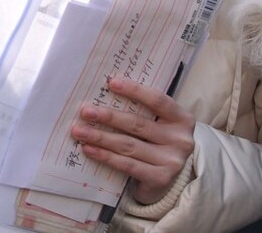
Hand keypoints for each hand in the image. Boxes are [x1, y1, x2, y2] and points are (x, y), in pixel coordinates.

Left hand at [69, 76, 195, 205]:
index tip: (111, 83)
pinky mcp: (160, 179)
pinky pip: (127, 165)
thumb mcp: (158, 122)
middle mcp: (181, 140)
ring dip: (100, 137)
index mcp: (182, 118)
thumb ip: (142, 108)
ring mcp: (172, 161)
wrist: (168, 178)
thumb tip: (107, 88)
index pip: (157, 100)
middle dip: (108, 116)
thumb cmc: (158, 141)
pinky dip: (105, 156)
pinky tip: (88, 149)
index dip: (135, 90)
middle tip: (85, 111)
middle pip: (138, 124)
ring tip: (79, 131)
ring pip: (129, 145)